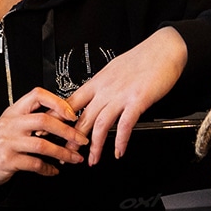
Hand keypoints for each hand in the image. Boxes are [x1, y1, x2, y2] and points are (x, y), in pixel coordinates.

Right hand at [0, 87, 88, 186]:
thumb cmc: (1, 140)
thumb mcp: (13, 122)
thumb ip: (33, 117)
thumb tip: (64, 115)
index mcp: (14, 110)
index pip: (37, 95)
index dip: (57, 102)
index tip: (72, 114)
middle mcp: (11, 124)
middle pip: (43, 120)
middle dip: (67, 131)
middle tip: (81, 139)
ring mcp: (9, 142)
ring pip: (42, 145)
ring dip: (63, 152)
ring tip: (75, 158)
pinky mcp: (9, 160)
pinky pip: (34, 164)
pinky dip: (48, 168)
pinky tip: (54, 169)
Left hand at [67, 27, 187, 164]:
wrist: (161, 50)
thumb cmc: (140, 60)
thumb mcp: (113, 71)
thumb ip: (102, 87)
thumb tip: (94, 98)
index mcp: (97, 82)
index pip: (71, 102)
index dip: (58, 118)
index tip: (48, 130)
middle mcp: (105, 90)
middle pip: (83, 117)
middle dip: (73, 139)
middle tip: (66, 153)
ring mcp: (121, 95)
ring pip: (101, 124)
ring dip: (96, 145)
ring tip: (92, 160)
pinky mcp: (138, 100)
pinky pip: (126, 124)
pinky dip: (121, 141)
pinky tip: (119, 152)